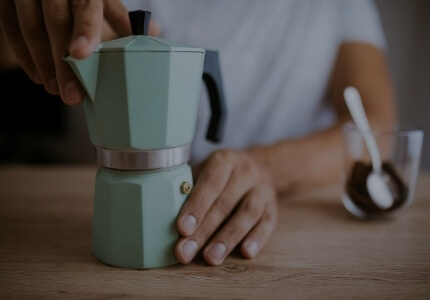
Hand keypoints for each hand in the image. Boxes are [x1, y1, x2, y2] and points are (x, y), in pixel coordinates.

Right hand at [0, 0, 129, 104]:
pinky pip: (9, 26)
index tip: (81, 55)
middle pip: (55, 21)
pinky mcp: (8, 0)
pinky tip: (38, 76)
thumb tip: (154, 32)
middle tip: (71, 93)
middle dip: (62, 62)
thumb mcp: (102, 0)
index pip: (85, 5)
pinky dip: (24, 54)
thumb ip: (120, 17)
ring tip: (55, 89)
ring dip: (42, 63)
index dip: (84, 29)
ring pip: (29, 26)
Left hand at [175, 150, 277, 264]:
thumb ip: (190, 186)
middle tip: (185, 252)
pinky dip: (257, 239)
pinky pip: (267, 223)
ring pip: (247, 215)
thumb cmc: (223, 174)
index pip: (210, 184)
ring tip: (211, 258)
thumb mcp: (206, 169)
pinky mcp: (273, 207)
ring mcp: (262, 190)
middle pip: (225, 204)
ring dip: (228, 238)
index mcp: (225, 161)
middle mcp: (246, 172)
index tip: (182, 228)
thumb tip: (163, 210)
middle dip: (204, 231)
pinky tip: (246, 253)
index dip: (196, 207)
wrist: (262, 167)